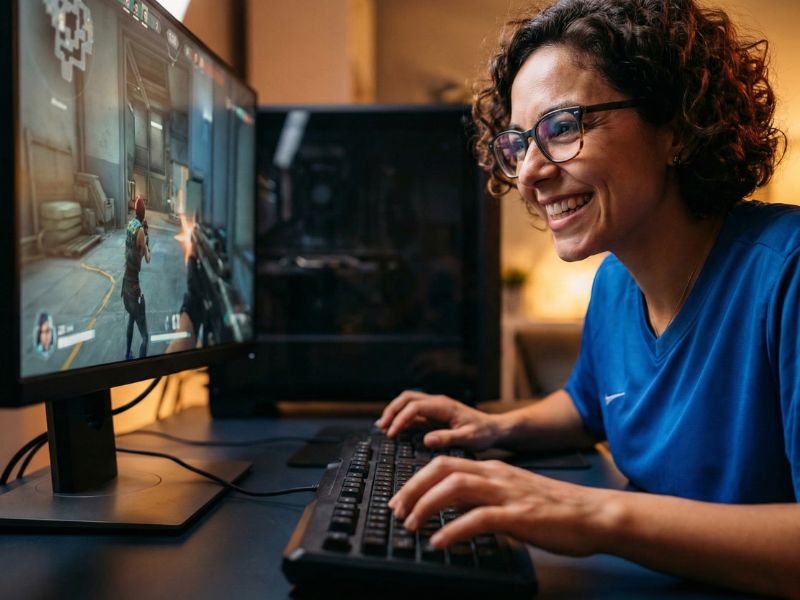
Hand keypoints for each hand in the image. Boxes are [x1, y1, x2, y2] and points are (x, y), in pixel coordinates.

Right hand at [376, 390, 502, 450]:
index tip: (392, 433)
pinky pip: (413, 411)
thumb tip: (426, 439)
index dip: (401, 419)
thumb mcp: (469, 439)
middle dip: (392, 411)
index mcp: (444, 406)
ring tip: (383, 427)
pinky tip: (394, 428)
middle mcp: (438, 403)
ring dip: (394, 411)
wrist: (494, 429)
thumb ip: (448, 438)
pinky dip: (401, 417)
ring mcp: (435, 407)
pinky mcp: (434, 414)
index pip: (415, 406)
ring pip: (408, 402)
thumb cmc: (484, 433)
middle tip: (382, 428)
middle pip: (407, 398)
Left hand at [389, 456, 612, 556]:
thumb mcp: (513, 495)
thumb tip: (457, 510)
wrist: (594, 514)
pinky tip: (439, 542)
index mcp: (494, 470)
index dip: (418, 480)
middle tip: (397, 510)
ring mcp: (507, 494)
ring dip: (426, 505)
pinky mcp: (519, 516)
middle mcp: (496, 476)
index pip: (445, 464)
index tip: (401, 499)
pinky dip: (454, 529)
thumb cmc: (556, 509)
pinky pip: (478, 518)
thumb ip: (486, 498)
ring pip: (455, 487)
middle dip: (413, 488)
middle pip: (443, 470)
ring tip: (411, 525)